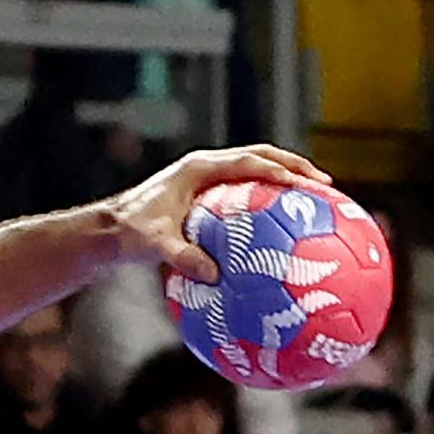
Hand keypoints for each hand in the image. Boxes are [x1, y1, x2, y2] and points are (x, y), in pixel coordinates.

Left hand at [102, 143, 336, 284]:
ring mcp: (208, 180)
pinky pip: (245, 194)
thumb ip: (182, 258)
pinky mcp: (207, 197)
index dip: (281, 171)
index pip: (251, 161)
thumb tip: (214, 276)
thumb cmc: (129, 233)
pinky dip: (266, 203)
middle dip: (295, 168)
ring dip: (284, 181)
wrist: (108, 230)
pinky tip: (282, 229)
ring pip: (256, 172)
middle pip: (262, 158)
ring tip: (314, 200)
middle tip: (325, 185)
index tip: (307, 185)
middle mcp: (207, 168)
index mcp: (200, 169)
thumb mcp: (155, 245)